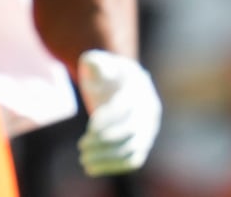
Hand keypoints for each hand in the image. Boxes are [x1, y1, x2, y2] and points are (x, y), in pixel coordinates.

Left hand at [76, 48, 161, 175]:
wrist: (120, 84)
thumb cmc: (104, 72)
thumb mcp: (98, 61)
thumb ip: (95, 63)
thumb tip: (97, 67)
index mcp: (138, 88)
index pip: (125, 109)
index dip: (107, 121)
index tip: (88, 129)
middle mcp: (148, 110)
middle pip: (129, 132)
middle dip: (104, 142)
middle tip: (81, 147)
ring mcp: (148, 129)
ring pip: (131, 150)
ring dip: (106, 158)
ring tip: (83, 160)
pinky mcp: (143, 144)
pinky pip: (132, 160)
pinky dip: (113, 166)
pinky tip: (92, 169)